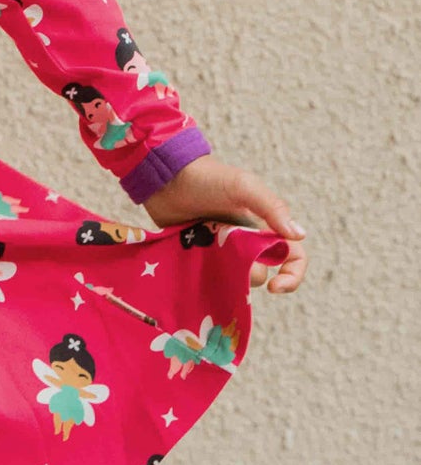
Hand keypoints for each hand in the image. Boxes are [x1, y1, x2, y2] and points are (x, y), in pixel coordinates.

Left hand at [141, 154, 306, 294]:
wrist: (165, 177)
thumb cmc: (208, 177)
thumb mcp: (243, 187)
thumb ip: (272, 208)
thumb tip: (298, 235)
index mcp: (265, 225)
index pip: (292, 256)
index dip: (292, 275)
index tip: (276, 287)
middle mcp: (248, 240)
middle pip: (262, 271)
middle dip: (250, 272)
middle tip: (228, 256)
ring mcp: (223, 249)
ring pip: (236, 277)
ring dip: (226, 273)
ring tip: (208, 252)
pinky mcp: (200, 255)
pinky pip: (210, 276)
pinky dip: (206, 275)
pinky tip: (196, 264)